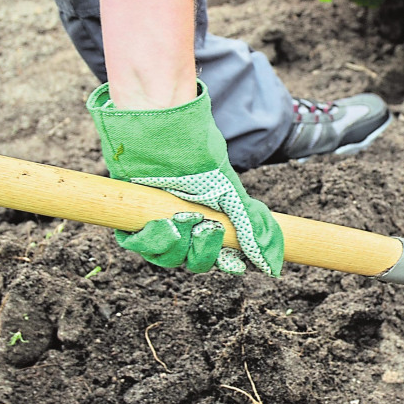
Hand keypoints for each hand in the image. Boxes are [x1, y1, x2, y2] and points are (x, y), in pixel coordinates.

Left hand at [88, 82, 282, 276]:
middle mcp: (182, 225)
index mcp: (207, 221)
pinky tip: (161, 223)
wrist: (167, 138)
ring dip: (177, 245)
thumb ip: (252, 229)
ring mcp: (156, 222)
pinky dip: (151, 240)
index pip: (215, 257)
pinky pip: (140, 246)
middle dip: (201, 252)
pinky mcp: (131, 217)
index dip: (223, 262)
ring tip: (181, 219)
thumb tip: (272, 265)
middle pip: (192, 261)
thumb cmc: (200, 161)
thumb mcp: (232, 194)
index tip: (231, 262)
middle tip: (204, 228)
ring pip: (166, 257)